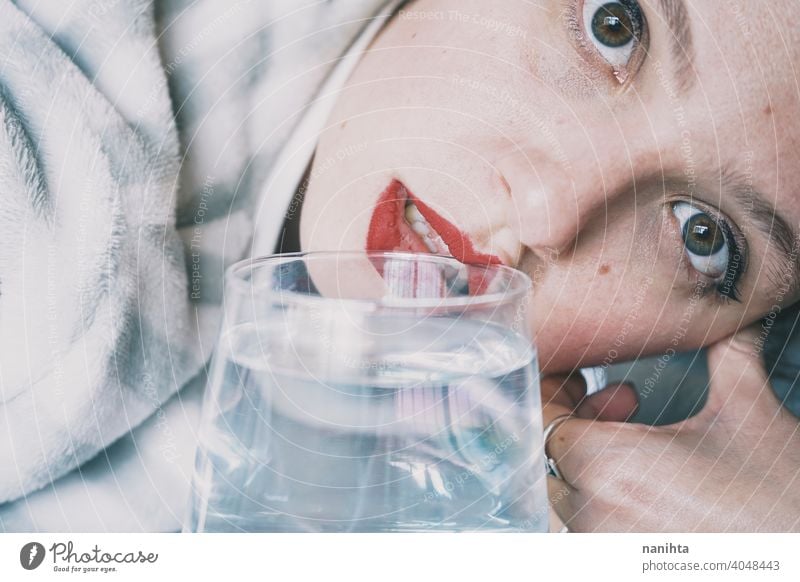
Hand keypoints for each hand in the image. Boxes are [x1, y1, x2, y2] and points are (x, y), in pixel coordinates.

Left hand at [543, 326, 799, 531]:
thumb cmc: (781, 502)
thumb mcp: (750, 412)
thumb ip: (727, 352)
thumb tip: (729, 319)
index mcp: (608, 466)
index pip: (539, 422)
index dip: (558, 396)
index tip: (584, 386)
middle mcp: (594, 515)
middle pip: (549, 458)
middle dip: (579, 424)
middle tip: (623, 408)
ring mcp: (606, 549)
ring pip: (566, 495)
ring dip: (591, 463)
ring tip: (640, 446)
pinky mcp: (622, 566)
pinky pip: (587, 530)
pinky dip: (603, 502)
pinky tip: (648, 487)